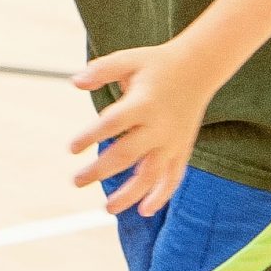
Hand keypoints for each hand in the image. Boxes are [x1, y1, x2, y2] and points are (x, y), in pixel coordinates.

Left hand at [70, 40, 215, 217]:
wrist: (199, 67)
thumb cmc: (156, 64)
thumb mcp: (128, 59)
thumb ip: (101, 70)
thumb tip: (75, 82)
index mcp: (143, 102)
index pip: (113, 123)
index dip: (91, 136)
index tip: (71, 149)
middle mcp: (159, 126)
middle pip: (128, 154)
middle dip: (101, 170)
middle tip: (76, 181)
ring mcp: (172, 141)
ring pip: (151, 174)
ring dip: (130, 194)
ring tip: (108, 208)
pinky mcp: (182, 149)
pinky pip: (173, 177)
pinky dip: (162, 195)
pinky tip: (145, 210)